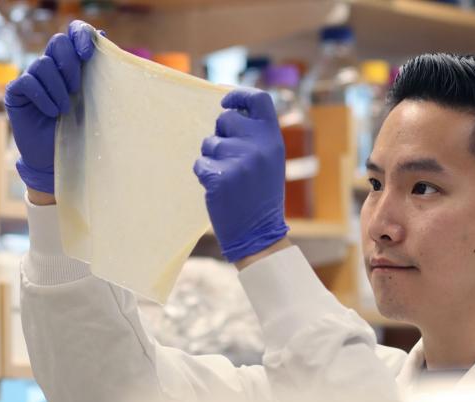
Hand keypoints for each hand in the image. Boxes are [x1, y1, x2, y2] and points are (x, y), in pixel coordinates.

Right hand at [5, 20, 98, 194]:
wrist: (56, 158)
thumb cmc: (78, 130)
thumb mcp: (93, 101)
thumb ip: (96, 72)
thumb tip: (105, 36)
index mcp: (70, 65)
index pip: (72, 34)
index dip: (79, 35)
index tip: (89, 53)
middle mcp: (49, 68)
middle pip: (57, 43)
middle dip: (70, 63)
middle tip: (77, 88)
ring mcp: (31, 78)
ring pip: (42, 64)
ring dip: (57, 88)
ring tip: (65, 109)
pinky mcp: (16, 92)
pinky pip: (27, 82)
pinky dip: (43, 97)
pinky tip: (52, 113)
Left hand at [194, 88, 289, 262]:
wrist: (259, 234)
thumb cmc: (261, 195)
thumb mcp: (270, 160)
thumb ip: (256, 136)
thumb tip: (228, 110)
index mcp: (273, 139)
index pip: (259, 99)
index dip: (239, 94)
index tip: (225, 101)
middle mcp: (258, 146)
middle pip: (225, 119)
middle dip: (220, 135)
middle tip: (230, 159)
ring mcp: (239, 161)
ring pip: (209, 143)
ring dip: (212, 158)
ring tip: (228, 178)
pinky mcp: (220, 177)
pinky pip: (200, 163)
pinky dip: (204, 175)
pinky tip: (220, 189)